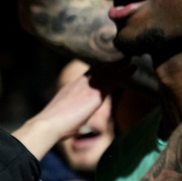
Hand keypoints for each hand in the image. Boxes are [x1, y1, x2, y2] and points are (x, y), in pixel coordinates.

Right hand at [12, 61, 128, 159]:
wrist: (49, 124)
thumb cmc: (54, 125)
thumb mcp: (64, 114)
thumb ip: (72, 113)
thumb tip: (75, 124)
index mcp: (72, 87)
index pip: (88, 74)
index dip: (100, 67)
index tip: (109, 62)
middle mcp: (81, 83)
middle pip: (99, 68)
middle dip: (111, 63)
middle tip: (123, 55)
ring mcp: (89, 87)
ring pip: (108, 71)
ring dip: (121, 64)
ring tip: (131, 58)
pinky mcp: (96, 93)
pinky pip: (114, 79)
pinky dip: (123, 73)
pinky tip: (132, 67)